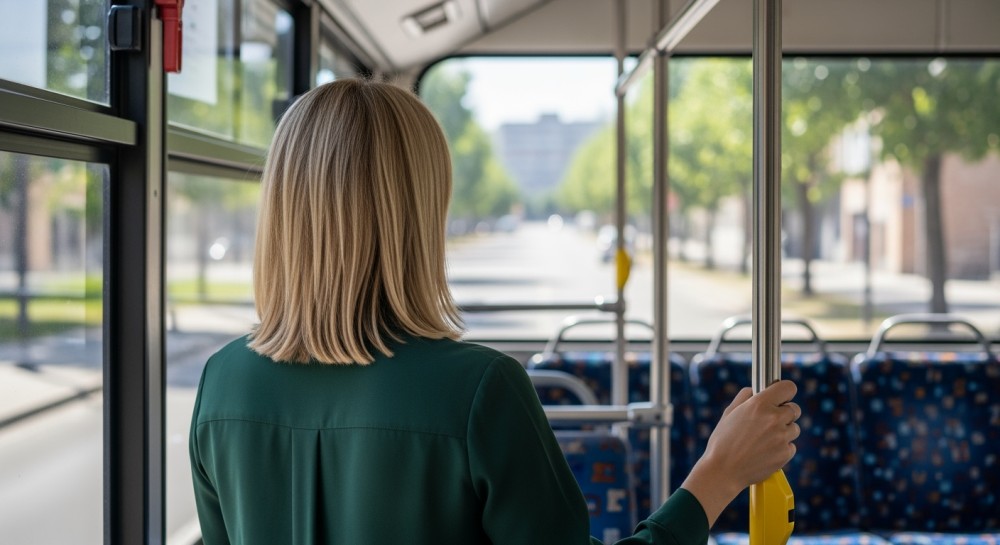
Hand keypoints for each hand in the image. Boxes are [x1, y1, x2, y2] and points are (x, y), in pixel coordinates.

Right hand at [679, 380, 800, 525]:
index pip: (788, 387)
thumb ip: (745, 396)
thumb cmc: (723, 441)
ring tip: (764, 439)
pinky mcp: (785, 454)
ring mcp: (781, 437)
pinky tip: (765, 451)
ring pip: (794, 428)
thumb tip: (755, 390)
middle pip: (795, 409)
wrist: (723, 471)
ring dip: (784, 431)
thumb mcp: (729, 412)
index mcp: (760, 404)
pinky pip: (791, 446)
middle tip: (771, 421)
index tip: (781, 397)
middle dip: (785, 413)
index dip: (785, 392)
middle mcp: (774, 418)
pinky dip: (781, 448)